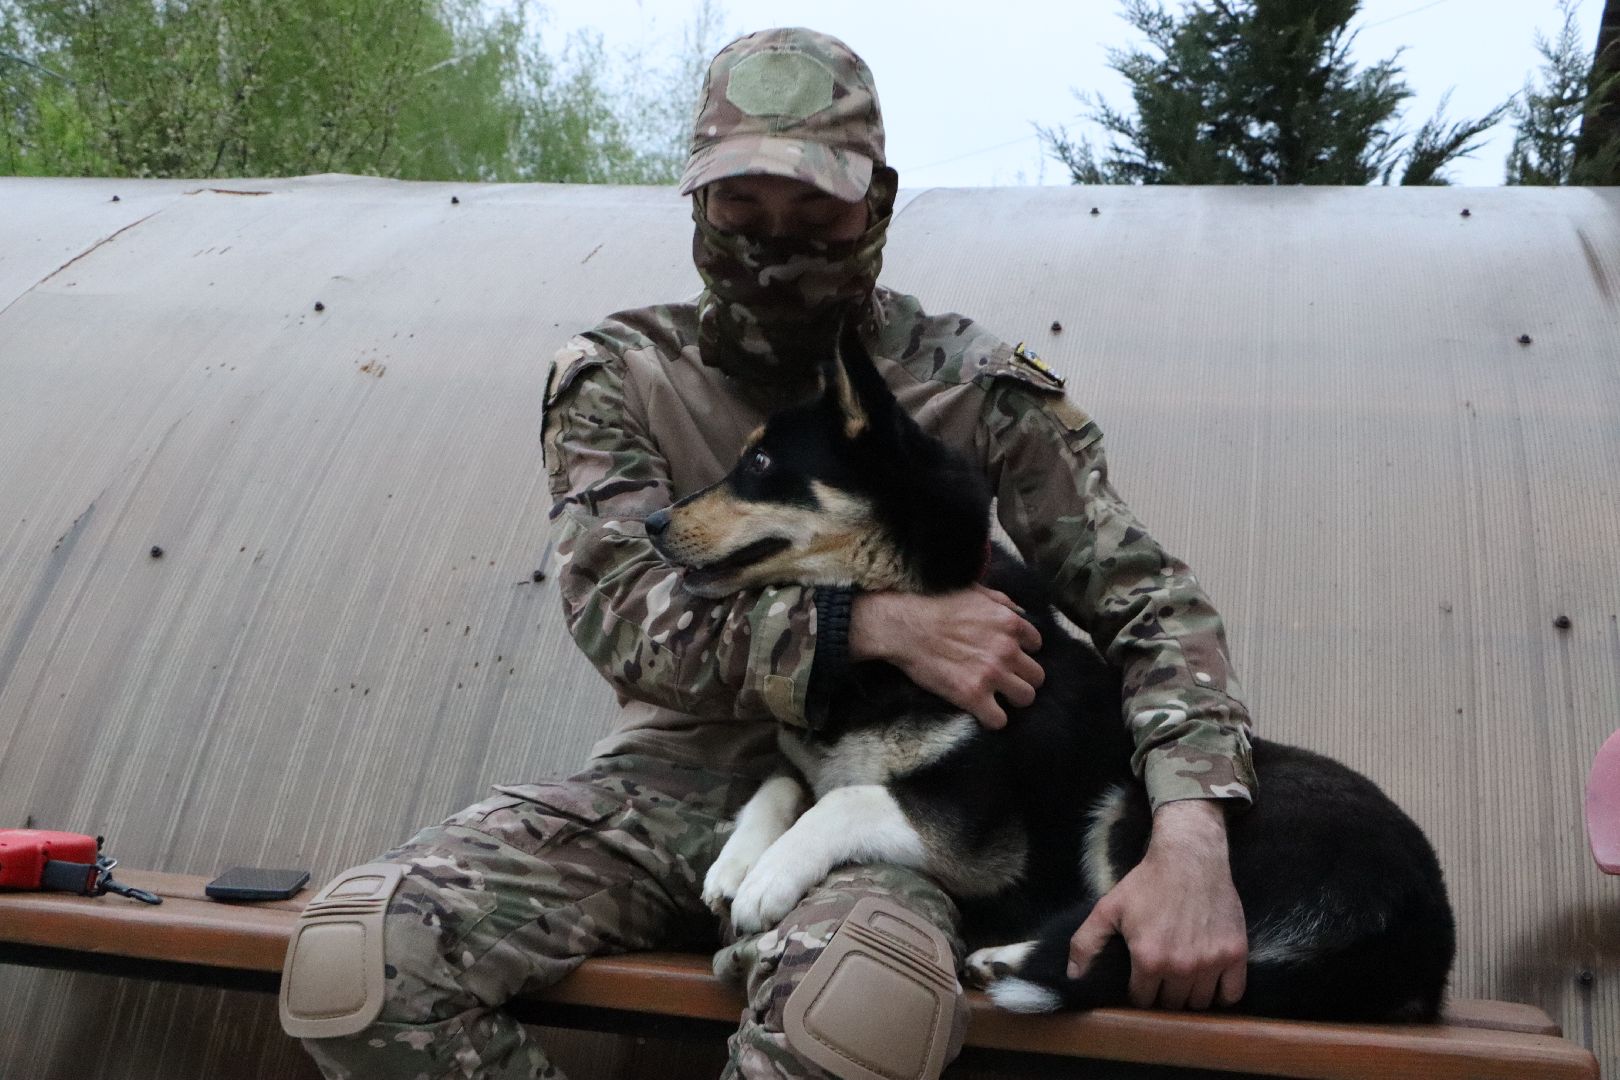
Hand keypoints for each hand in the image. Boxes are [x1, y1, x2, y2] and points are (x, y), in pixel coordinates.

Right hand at [850, 586, 1043, 728]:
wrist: (904, 627)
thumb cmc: (935, 605)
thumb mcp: (975, 592)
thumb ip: (1003, 602)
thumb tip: (1022, 615)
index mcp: (1009, 623)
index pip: (1036, 646)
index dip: (1022, 652)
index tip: (1008, 656)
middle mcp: (1007, 649)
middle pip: (1037, 676)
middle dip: (1022, 678)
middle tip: (1004, 679)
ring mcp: (991, 674)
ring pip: (1026, 698)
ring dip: (1012, 699)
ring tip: (996, 697)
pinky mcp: (973, 696)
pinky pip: (999, 720)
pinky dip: (992, 719)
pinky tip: (981, 711)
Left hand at [1067, 799, 1246, 1009]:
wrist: (1190, 857)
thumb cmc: (1147, 882)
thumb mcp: (1108, 908)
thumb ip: (1086, 943)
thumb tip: (1073, 976)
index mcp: (1148, 960)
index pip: (1142, 1000)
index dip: (1138, 992)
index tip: (1140, 981)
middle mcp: (1181, 967)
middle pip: (1171, 1004)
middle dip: (1163, 995)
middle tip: (1162, 978)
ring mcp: (1211, 962)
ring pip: (1200, 1002)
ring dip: (1190, 996)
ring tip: (1183, 979)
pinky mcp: (1235, 954)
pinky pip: (1232, 993)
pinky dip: (1222, 994)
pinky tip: (1210, 982)